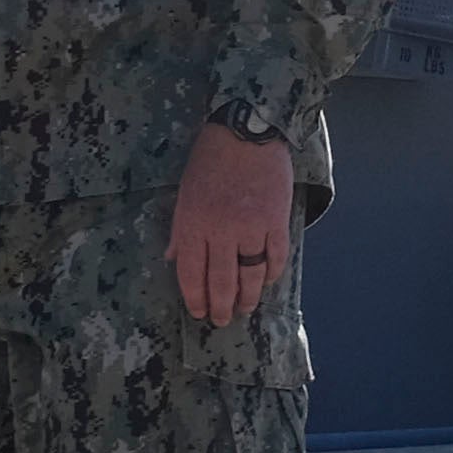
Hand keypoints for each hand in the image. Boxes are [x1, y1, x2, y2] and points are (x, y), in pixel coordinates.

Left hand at [169, 122, 300, 325]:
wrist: (247, 132)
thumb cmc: (210, 160)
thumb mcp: (185, 193)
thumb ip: (182, 230)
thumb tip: (175, 259)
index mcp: (194, 224)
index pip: (192, 273)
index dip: (195, 298)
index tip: (198, 312)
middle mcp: (222, 231)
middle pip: (222, 281)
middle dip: (221, 306)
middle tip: (222, 319)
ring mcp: (252, 227)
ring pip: (251, 275)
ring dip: (248, 297)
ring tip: (245, 308)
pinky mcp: (277, 221)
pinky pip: (276, 257)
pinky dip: (272, 273)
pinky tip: (267, 281)